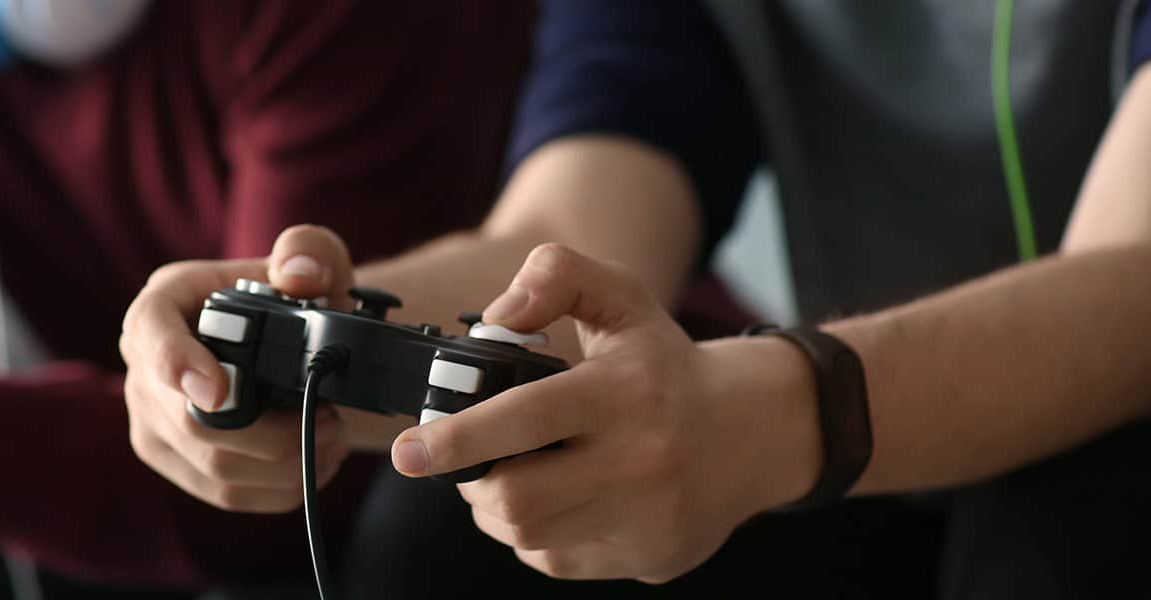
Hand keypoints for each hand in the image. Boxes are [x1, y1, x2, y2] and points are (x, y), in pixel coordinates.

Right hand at [120, 225, 360, 511]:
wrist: (288, 345)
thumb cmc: (292, 298)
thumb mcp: (311, 261)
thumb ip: (310, 250)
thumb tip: (299, 273)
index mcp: (165, 304)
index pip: (151, 331)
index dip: (176, 362)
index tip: (216, 390)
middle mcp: (143, 365)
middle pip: (190, 420)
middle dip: (270, 434)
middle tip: (330, 421)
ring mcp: (151, 419)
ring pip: (212, 466)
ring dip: (283, 466)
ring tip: (331, 441)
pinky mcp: (174, 460)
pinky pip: (223, 494)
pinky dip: (277, 490)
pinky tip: (313, 466)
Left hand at [390, 244, 819, 581]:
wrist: (756, 430)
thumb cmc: (666, 363)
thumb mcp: (620, 297)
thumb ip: (557, 276)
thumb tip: (496, 316)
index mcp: (622, 392)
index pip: (527, 418)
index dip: (459, 438)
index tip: (409, 451)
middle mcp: (639, 459)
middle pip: (516, 496)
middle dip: (471, 481)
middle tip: (469, 460)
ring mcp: (646, 516)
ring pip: (528, 533)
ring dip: (496, 508)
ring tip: (512, 474)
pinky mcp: (649, 556)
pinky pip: (556, 559)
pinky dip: (534, 534)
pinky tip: (555, 500)